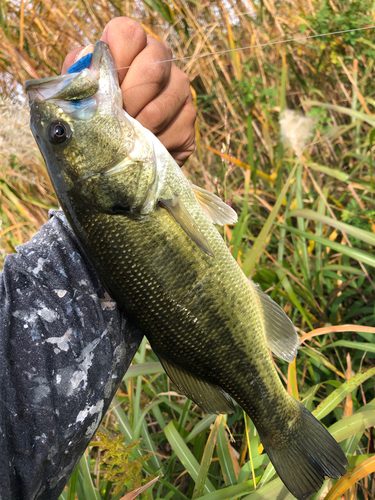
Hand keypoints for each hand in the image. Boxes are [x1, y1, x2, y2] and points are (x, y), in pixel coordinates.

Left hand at [62, 17, 195, 165]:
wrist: (117, 147)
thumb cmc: (97, 110)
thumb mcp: (83, 88)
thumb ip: (80, 73)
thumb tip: (89, 68)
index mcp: (135, 44)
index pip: (128, 34)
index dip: (113, 61)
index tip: (103, 88)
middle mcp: (163, 59)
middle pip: (151, 71)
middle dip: (125, 103)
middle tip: (112, 121)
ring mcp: (181, 90)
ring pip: (158, 110)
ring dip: (134, 130)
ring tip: (122, 139)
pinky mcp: (188, 122)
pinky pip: (169, 136)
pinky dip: (148, 147)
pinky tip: (139, 148)